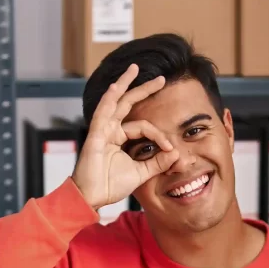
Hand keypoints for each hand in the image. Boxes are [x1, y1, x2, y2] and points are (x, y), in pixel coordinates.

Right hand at [71, 64, 179, 209]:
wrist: (92, 198)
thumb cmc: (110, 186)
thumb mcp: (141, 173)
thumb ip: (157, 163)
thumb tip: (176, 153)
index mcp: (119, 138)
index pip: (144, 127)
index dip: (159, 136)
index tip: (171, 149)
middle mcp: (110, 130)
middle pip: (128, 103)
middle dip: (144, 89)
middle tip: (161, 79)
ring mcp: (102, 130)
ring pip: (114, 101)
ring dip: (124, 84)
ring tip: (134, 69)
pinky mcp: (95, 135)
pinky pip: (102, 113)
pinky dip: (109, 99)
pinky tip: (116, 86)